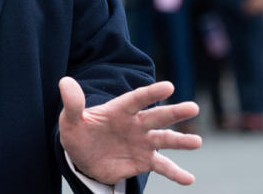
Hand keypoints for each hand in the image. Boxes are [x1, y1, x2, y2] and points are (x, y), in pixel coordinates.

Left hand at [57, 77, 200, 185]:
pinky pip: (162, 166)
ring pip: (165, 140)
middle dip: (174, 112)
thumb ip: (72, 104)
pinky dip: (176, 173)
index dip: (151, 93)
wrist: (83, 158)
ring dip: (181, 141)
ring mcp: (142, 142)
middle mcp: (136, 124)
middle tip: (193, 108)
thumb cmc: (78, 134)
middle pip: (156, 117)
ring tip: (196, 142)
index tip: (169, 86)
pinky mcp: (144, 161)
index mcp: (120, 109)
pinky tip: (189, 179)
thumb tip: (65, 82)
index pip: (137, 99)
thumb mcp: (70, 120)